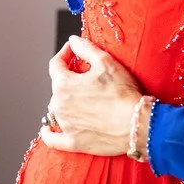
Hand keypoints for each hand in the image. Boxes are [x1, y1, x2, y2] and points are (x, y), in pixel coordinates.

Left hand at [37, 36, 142, 156]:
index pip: (56, 64)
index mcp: (63, 85)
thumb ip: (85, 49)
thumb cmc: (122, 93)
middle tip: (85, 76)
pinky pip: (53, 139)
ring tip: (79, 99)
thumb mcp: (106, 62)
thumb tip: (73, 41)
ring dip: (64, 101)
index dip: (65, 54)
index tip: (73, 50)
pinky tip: (47, 130)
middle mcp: (59, 105)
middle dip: (69, 78)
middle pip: (57, 87)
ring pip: (57, 109)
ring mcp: (65, 125)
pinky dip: (49, 133)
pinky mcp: (73, 142)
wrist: (136, 125)